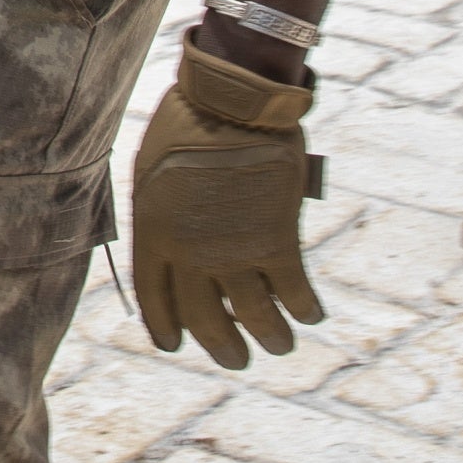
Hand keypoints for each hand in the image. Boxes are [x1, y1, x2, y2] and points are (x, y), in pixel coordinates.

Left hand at [132, 43, 323, 369]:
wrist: (230, 102)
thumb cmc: (187, 124)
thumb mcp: (151, 172)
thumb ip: (160, 214)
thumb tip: (168, 242)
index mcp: (153, 233)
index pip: (155, 298)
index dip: (165, 327)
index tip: (175, 345)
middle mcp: (190, 253)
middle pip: (204, 319)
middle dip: (222, 346)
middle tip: (235, 359)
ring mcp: (234, 251)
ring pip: (254, 317)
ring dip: (269, 338)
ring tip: (279, 346)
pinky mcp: (276, 242)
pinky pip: (293, 293)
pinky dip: (304, 309)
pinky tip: (311, 315)